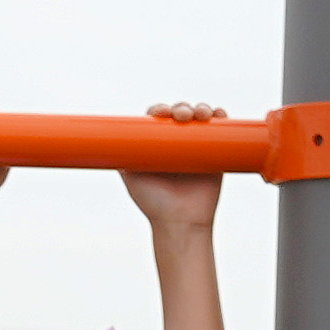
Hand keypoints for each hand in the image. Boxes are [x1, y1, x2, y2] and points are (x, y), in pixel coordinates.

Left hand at [124, 101, 228, 228]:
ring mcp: (196, 146)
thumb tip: (109, 139)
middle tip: (182, 116)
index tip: (161, 112)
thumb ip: (122, 159)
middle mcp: (176, 142)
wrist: (181, 222)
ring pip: (200, 116)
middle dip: (181, 107)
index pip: (158, 118)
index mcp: (156, 145)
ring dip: (201, 108)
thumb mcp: (131, 178)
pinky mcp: (215, 152)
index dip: (160, 110)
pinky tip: (218, 114)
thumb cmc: (153, 204)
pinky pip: (220, 128)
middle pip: (179, 113)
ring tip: (202, 115)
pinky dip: (220, 116)